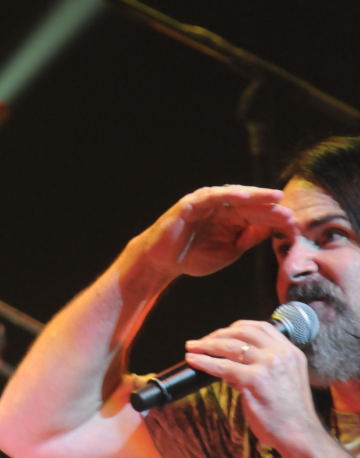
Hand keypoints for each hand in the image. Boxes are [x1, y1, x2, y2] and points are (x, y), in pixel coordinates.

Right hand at [137, 185, 296, 278]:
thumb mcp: (229, 251)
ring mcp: (206, 203)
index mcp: (230, 219)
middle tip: (289, 211)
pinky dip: (228, 195)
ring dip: (255, 196)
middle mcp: (220, 207)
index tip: (294, 226)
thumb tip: (272, 230)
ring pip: (235, 195)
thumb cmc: (192, 257)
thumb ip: (248, 238)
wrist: (162, 262)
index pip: (257, 215)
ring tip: (274, 198)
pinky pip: (212, 196)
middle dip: (271, 207)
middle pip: (251, 203)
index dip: (275, 219)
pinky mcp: (191, 202)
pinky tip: (244, 197)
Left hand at [185, 319, 320, 447]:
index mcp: (290, 352)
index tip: (222, 332)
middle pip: (242, 333)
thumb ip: (264, 367)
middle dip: (218, 334)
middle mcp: (280, 354)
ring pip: (230, 346)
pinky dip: (204, 361)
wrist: (300, 435)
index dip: (237, 326)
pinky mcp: (254, 380)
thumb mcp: (285, 380)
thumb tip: (232, 363)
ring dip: (206, 345)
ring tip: (191, 348)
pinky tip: (193, 360)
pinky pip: (222, 366)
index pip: (261, 327)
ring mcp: (268, 365)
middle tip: (201, 342)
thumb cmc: (289, 413)